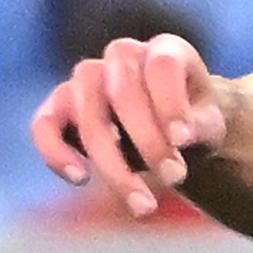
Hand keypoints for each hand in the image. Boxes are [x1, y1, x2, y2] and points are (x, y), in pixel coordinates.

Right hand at [31, 35, 226, 219]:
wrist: (170, 132)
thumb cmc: (193, 123)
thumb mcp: (209, 124)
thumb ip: (201, 126)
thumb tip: (182, 137)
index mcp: (165, 48)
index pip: (161, 65)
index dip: (170, 103)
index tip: (183, 142)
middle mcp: (121, 56)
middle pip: (124, 94)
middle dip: (148, 141)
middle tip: (174, 178)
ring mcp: (84, 79)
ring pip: (88, 117)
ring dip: (113, 164)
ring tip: (143, 204)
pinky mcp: (56, 108)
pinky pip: (43, 127)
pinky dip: (56, 154)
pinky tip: (81, 179)